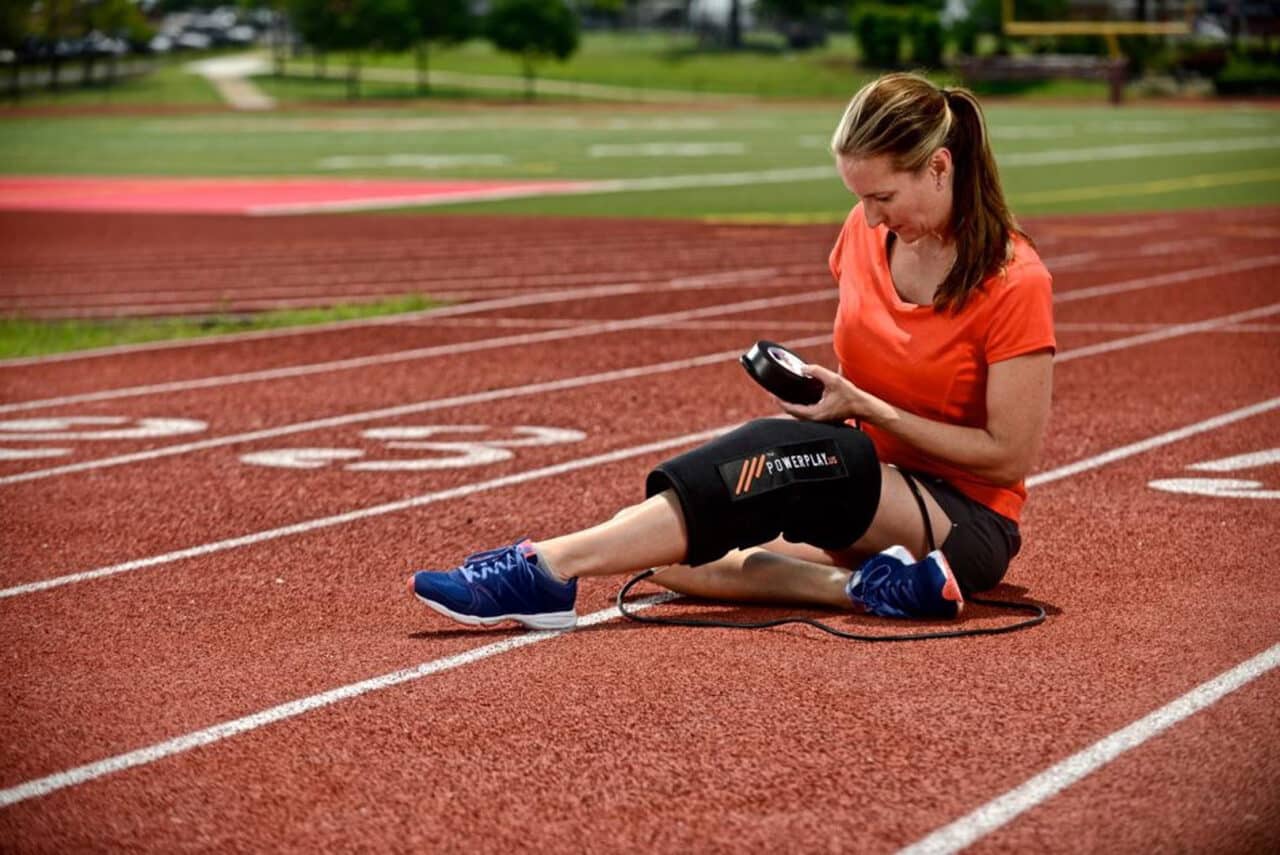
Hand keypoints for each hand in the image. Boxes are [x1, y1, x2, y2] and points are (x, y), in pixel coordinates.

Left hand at [777, 364, 892, 424]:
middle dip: (783, 403)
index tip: (772, 394)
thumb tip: (803, 368)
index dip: (779, 401)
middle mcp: (815, 420)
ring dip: (791, 406)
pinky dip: (799, 407)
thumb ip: (817, 372)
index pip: (790, 409)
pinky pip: (806, 414)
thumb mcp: (833, 380)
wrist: (863, 406)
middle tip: (774, 394)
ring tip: (783, 396)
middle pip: (792, 413)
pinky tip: (798, 399)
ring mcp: (818, 420)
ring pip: (799, 415)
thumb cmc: (850, 396)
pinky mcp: (822, 418)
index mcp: (814, 414)